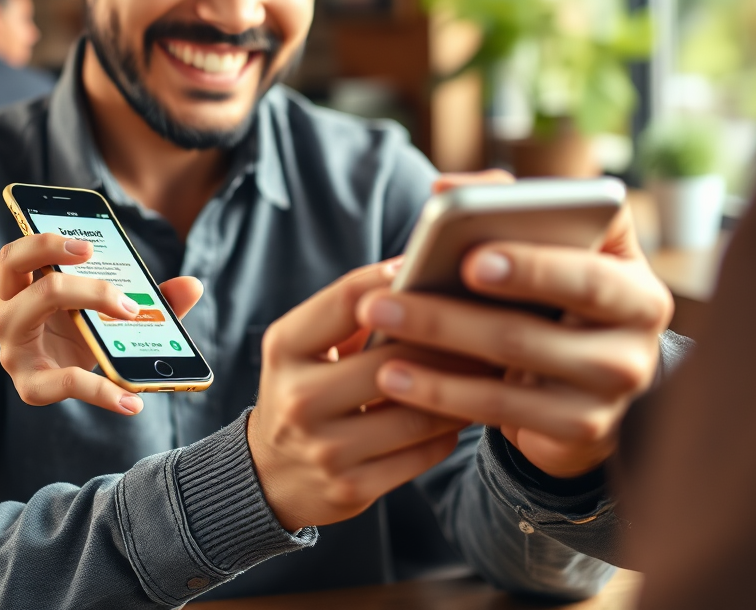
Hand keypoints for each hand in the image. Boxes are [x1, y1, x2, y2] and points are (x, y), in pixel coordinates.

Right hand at [0, 232, 202, 415]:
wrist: (75, 381)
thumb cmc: (89, 331)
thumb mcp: (114, 308)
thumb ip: (154, 296)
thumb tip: (192, 285)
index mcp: (25, 285)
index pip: (17, 252)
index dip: (44, 242)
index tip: (88, 244)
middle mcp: (8, 311)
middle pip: (17, 267)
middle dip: (56, 254)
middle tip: (96, 256)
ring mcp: (13, 347)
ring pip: (33, 307)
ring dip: (88, 299)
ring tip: (132, 311)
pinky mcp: (30, 385)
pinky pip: (62, 383)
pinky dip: (102, 392)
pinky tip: (132, 400)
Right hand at [247, 260, 467, 531]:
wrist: (269, 473)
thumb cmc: (302, 388)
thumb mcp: (302, 345)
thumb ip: (349, 313)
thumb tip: (414, 271)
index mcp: (285, 347)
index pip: (348, 300)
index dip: (394, 280)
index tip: (428, 267)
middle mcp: (299, 398)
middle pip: (392, 358)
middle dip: (444, 341)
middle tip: (482, 323)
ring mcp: (325, 449)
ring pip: (417, 412)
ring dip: (459, 389)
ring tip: (486, 368)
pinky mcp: (352, 488)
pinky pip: (422, 453)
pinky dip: (449, 430)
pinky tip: (462, 410)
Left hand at [355, 174, 673, 478]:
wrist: (587, 379)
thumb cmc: (555, 293)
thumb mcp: (551, 247)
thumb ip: (508, 201)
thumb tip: (445, 188)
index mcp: (634, 284)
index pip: (590, 273)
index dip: (533, 267)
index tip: (469, 259)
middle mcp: (636, 343)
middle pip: (533, 327)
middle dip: (451, 314)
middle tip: (382, 300)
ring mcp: (612, 395)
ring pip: (508, 370)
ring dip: (431, 350)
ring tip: (377, 328)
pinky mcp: (582, 432)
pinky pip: (502, 414)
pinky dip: (441, 395)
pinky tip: (394, 378)